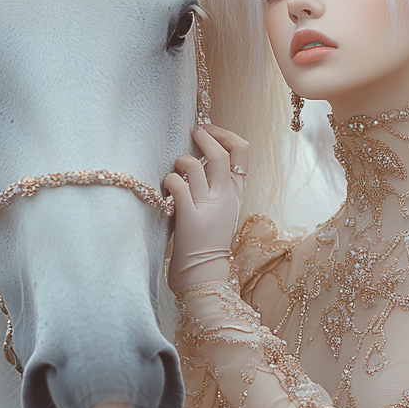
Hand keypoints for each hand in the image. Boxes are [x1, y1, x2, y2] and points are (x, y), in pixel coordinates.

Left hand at [163, 125, 249, 292]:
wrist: (204, 276)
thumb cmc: (207, 242)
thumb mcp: (223, 210)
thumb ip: (218, 185)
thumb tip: (200, 157)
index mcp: (236, 193)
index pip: (243, 151)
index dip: (225, 134)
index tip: (208, 130)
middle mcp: (226, 197)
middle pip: (220, 152)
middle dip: (204, 136)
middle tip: (191, 134)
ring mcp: (209, 207)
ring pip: (194, 165)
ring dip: (180, 161)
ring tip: (176, 171)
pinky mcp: (189, 218)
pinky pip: (177, 185)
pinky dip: (168, 181)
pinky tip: (165, 190)